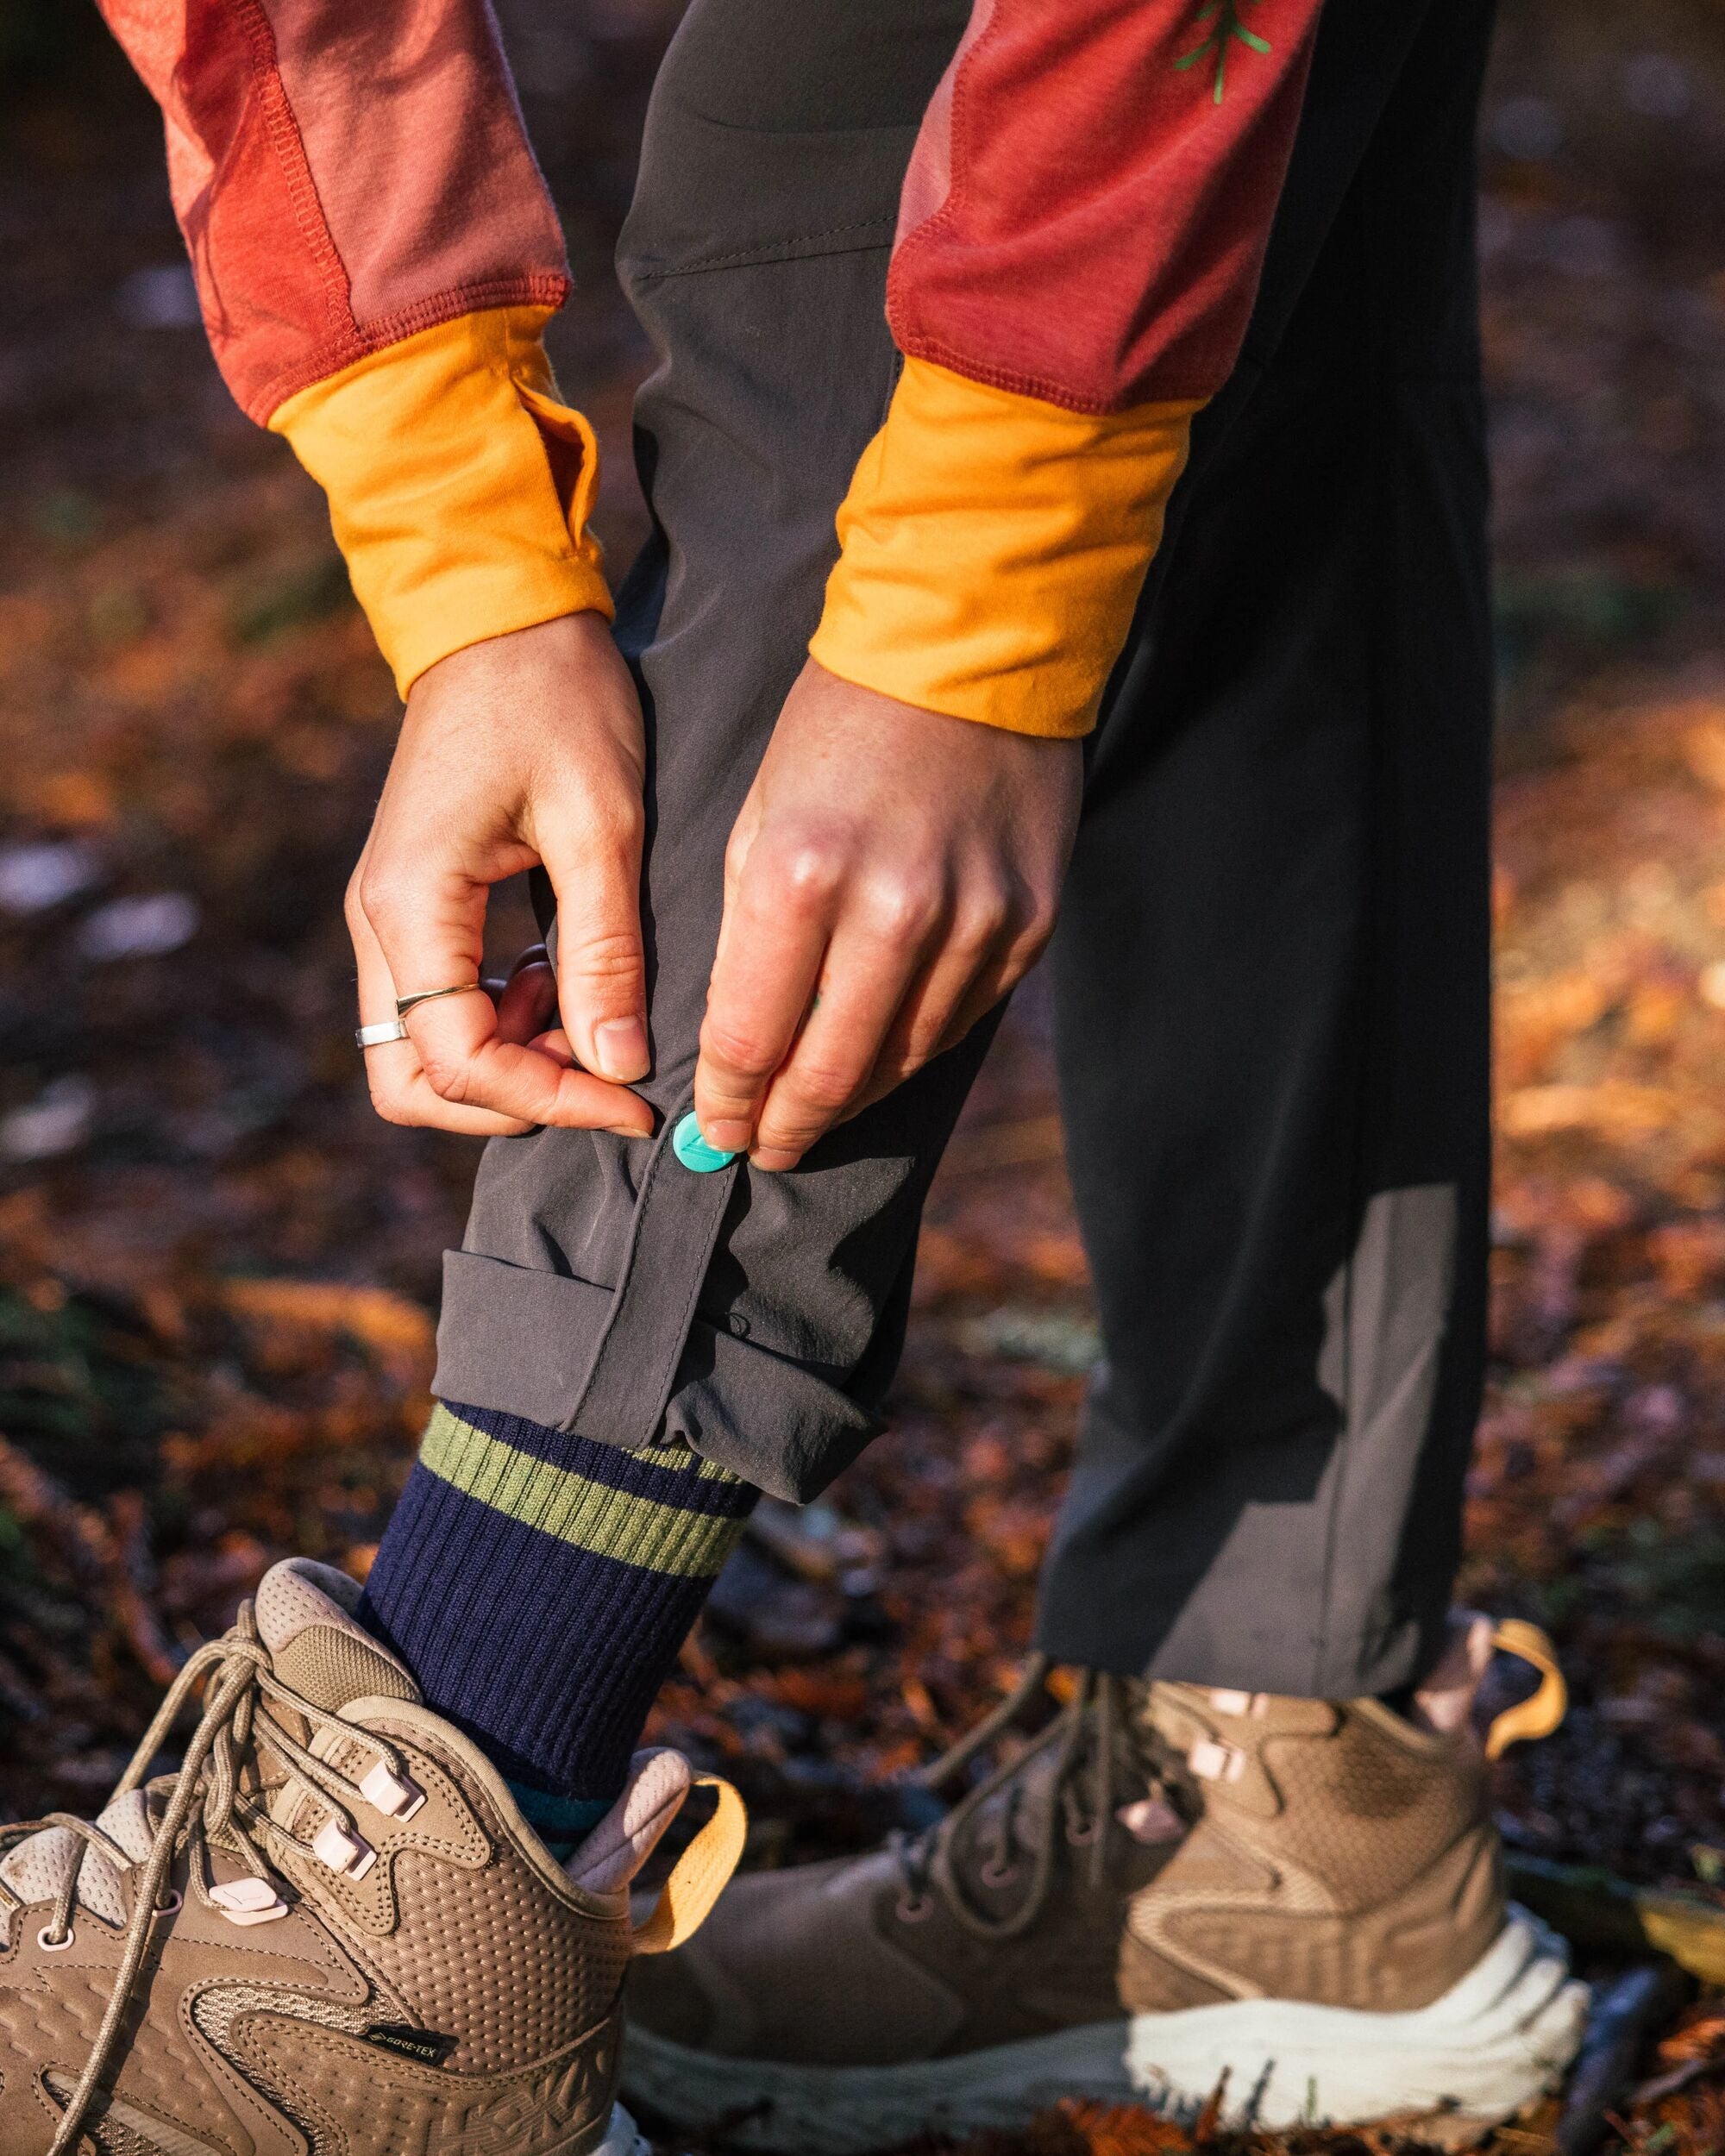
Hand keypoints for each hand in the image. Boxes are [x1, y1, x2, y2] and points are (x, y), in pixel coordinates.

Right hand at [347, 613, 655, 1138]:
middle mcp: (377, 922)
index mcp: (410, 903)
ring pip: (425, 1052)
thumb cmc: (554, 698)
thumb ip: (603, 953)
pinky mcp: (414, 906)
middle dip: (513, 1100)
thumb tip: (617, 1066)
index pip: (460, 1060)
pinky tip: (564, 975)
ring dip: (509, 1061)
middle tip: (604, 1072)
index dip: (550, 1100)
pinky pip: (442, 1005)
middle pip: (415, 1081)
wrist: (503, 614)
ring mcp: (388, 916)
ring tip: (587, 1005)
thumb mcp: (601, 824)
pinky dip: (504, 1020)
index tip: (634, 1102)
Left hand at [696, 660, 1080, 1169]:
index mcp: (799, 876)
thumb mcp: (758, 816)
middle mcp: (892, 911)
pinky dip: (914, 1049)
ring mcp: (973, 923)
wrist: (972, 653)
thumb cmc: (839, 728)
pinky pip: (961, 1020)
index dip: (728, 1102)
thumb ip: (746, 935)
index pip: (750, 1037)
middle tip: (763, 1149)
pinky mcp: (1028, 925)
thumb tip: (739, 1045)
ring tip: (816, 1113)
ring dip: (851, 1099)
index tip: (717, 1130)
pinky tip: (883, 1056)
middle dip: (786, 1127)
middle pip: (830, 1073)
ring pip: (902, 1059)